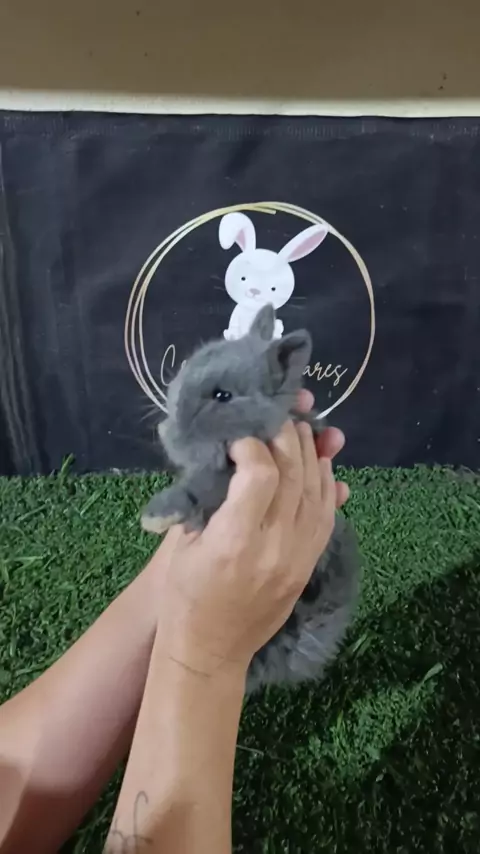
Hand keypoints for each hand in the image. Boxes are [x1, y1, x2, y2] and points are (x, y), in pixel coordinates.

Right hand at [153, 396, 347, 678]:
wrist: (210, 651)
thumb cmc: (184, 594)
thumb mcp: (182, 543)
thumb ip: (207, 498)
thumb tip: (231, 458)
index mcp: (234, 540)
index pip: (261, 474)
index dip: (253, 445)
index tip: (240, 438)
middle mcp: (274, 547)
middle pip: (294, 477)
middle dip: (288, 439)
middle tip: (278, 417)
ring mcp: (297, 559)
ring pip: (317, 494)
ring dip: (311, 456)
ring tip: (302, 430)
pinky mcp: (308, 567)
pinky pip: (327, 518)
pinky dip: (326, 486)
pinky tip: (321, 465)